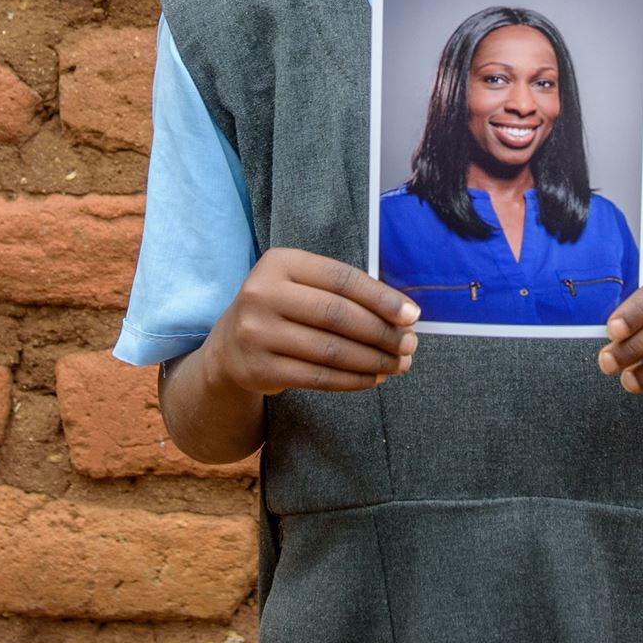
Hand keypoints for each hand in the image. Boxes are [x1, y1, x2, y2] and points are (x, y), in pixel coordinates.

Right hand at [201, 247, 418, 396]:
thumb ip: (342, 292)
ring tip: (398, 364)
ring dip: (373, 360)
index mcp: (279, 262)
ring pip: (330, 350)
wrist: (229, 348)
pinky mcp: (259, 369)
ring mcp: (257, 333)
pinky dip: (352, 379)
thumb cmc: (281, 310)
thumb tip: (403, 314)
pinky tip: (374, 377)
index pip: (341, 279)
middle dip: (382, 332)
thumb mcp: (300, 285)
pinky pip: (318, 377)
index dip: (381, 298)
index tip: (412, 315)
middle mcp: (262, 293)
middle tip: (410, 345)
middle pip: (338, 315)